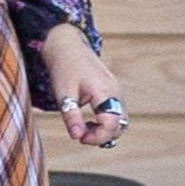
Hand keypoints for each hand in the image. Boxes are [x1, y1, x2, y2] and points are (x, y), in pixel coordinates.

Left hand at [36, 25, 128, 148]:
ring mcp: (117, 92)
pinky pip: (117, 113)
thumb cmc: (65, 67)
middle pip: (121, 124)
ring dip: (105, 130)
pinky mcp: (114, 92)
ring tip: (84, 128)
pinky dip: (106, 122)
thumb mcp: (63, 94)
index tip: (81, 138)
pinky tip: (89, 121)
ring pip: (120, 120)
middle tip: (81, 136)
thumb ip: (72, 116)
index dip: (98, 136)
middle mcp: (116, 92)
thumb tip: (77, 136)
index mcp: (105, 91)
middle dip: (102, 136)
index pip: (112, 123)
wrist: (68, 47)